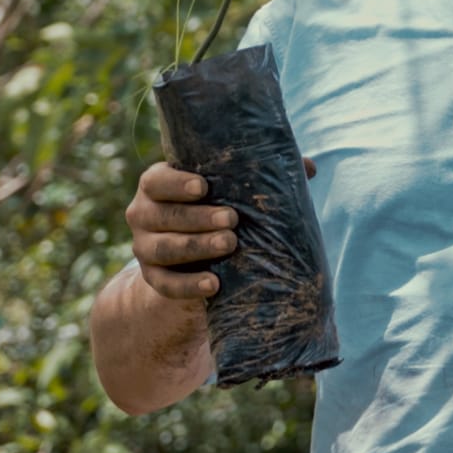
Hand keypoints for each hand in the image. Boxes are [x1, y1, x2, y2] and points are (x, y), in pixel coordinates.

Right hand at [125, 156, 317, 299]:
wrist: (194, 252)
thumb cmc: (219, 203)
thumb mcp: (232, 187)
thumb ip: (262, 174)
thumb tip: (309, 167)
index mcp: (158, 184)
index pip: (156, 180)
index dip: (176, 184)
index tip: (204, 187)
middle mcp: (143, 213)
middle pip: (162, 216)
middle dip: (197, 218)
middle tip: (232, 219)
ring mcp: (144, 248)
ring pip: (162, 249)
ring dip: (195, 247)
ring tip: (229, 244)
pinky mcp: (152, 278)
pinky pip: (165, 284)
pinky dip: (188, 286)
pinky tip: (214, 284)